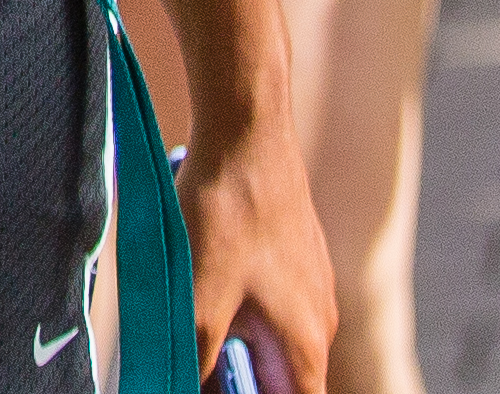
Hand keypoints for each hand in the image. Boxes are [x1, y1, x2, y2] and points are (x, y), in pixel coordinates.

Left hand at [177, 101, 339, 391]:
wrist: (246, 131)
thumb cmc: (228, 213)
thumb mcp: (199, 301)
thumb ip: (195, 360)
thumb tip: (181, 385)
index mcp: (307, 342)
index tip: (214, 386)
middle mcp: (317, 317)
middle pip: (278, 377)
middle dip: (233, 374)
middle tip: (192, 356)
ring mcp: (307, 283)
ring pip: (267, 336)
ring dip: (228, 339)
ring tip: (191, 315)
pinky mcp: (290, 255)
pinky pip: (263, 299)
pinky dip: (231, 304)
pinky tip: (198, 278)